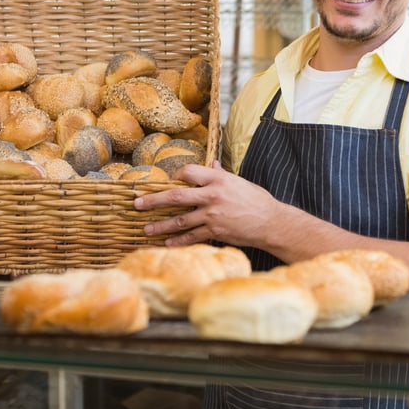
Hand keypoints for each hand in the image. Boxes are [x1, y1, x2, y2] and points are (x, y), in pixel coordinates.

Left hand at [134, 161, 282, 247]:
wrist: (271, 222)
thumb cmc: (257, 200)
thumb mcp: (239, 182)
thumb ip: (221, 175)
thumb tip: (211, 164)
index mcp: (218, 179)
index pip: (188, 172)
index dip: (175, 177)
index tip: (168, 182)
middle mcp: (212, 195)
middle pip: (176, 197)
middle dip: (153, 200)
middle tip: (137, 204)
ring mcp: (213, 215)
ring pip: (179, 221)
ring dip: (160, 225)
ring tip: (146, 229)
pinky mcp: (215, 231)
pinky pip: (192, 237)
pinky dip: (178, 241)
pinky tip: (167, 243)